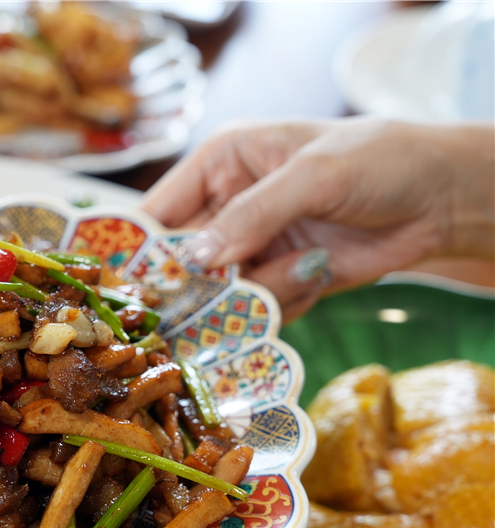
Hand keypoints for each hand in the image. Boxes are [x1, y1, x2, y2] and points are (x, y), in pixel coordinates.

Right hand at [141, 118, 494, 319]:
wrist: (440, 199)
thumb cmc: (380, 161)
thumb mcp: (314, 175)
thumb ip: (252, 215)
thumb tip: (197, 259)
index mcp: (218, 166)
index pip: (156, 213)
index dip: (140, 252)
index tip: (141, 288)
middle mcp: (223, 210)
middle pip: (179, 266)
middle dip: (200, 287)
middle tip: (223, 296)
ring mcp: (249, 251)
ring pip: (218, 297)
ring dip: (256, 294)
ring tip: (305, 266)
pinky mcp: (274, 284)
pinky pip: (255, 313)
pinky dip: (283, 305)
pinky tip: (317, 275)